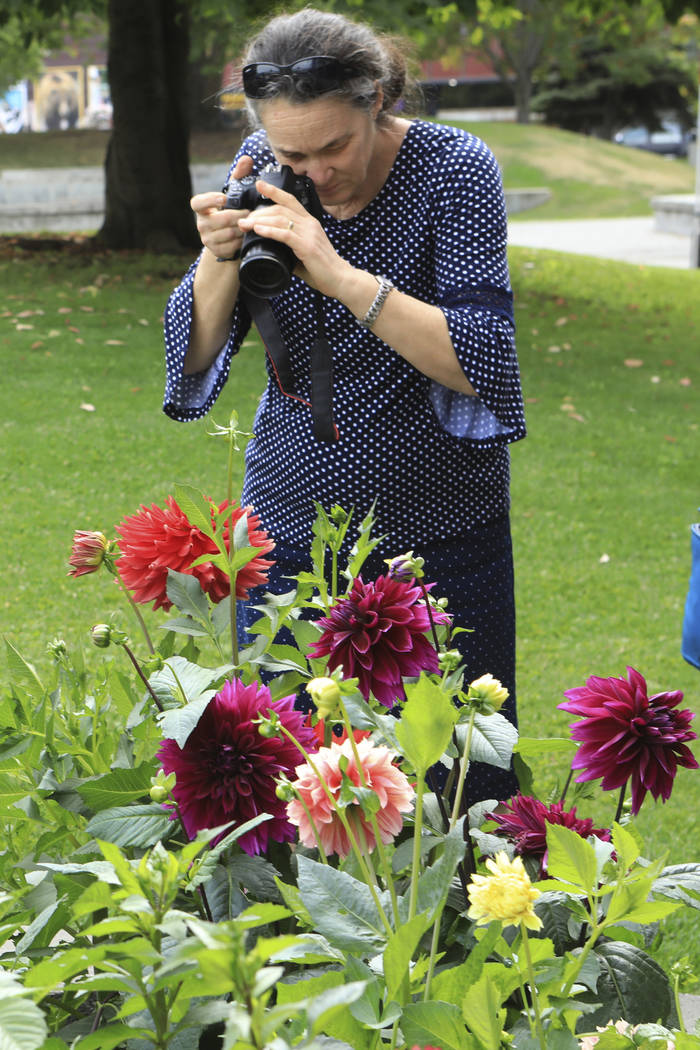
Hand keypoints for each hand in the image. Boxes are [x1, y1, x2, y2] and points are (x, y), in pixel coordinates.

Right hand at [190, 154, 253, 260]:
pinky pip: (232, 246)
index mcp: (200, 208)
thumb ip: (239, 176)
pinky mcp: (216, 251)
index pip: (198, 203)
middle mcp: (201, 224)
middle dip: (238, 215)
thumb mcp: (233, 194)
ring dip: (242, 229)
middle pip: (221, 219)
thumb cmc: (230, 211)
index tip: (223, 198)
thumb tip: (247, 159)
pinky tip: (247, 236)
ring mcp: (207, 239)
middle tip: (250, 212)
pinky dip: (242, 241)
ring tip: (251, 224)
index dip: (209, 200)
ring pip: (229, 233)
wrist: (228, 240)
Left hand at [237, 176, 353, 297]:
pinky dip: (269, 231)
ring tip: (245, 225)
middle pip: (280, 208)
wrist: (341, 280)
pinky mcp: (307, 246)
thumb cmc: (323, 270)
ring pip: (280, 218)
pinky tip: (257, 230)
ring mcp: (309, 233)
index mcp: (309, 223)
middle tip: (244, 219)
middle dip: (258, 212)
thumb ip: (289, 249)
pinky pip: (285, 234)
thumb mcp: (304, 254)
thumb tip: (273, 252)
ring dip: (259, 220)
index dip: (274, 191)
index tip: (259, 184)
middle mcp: (310, 224)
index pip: (290, 200)